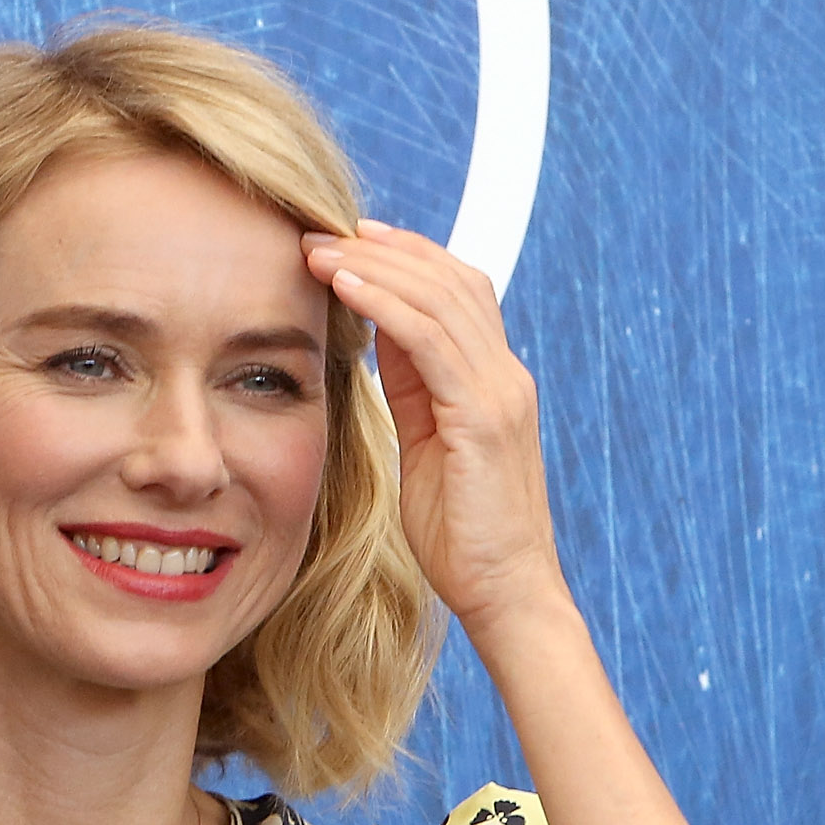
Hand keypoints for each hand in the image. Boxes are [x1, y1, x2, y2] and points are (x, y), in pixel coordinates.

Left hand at [301, 224, 568, 633]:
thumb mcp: (427, 444)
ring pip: (440, 298)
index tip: (350, 236)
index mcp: (493, 381)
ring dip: (374, 266)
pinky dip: (385, 304)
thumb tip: (379, 332)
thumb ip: (412, 387)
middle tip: (321, 232)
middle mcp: (505, 376)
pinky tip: (345, 286)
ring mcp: (500, 393)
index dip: (406, 255)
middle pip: (450, 280)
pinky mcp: (483, 417)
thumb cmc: (461, 532)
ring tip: (319, 250)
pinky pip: (430, 341)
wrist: (505, 592)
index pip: (458, 290)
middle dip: (383, 248)